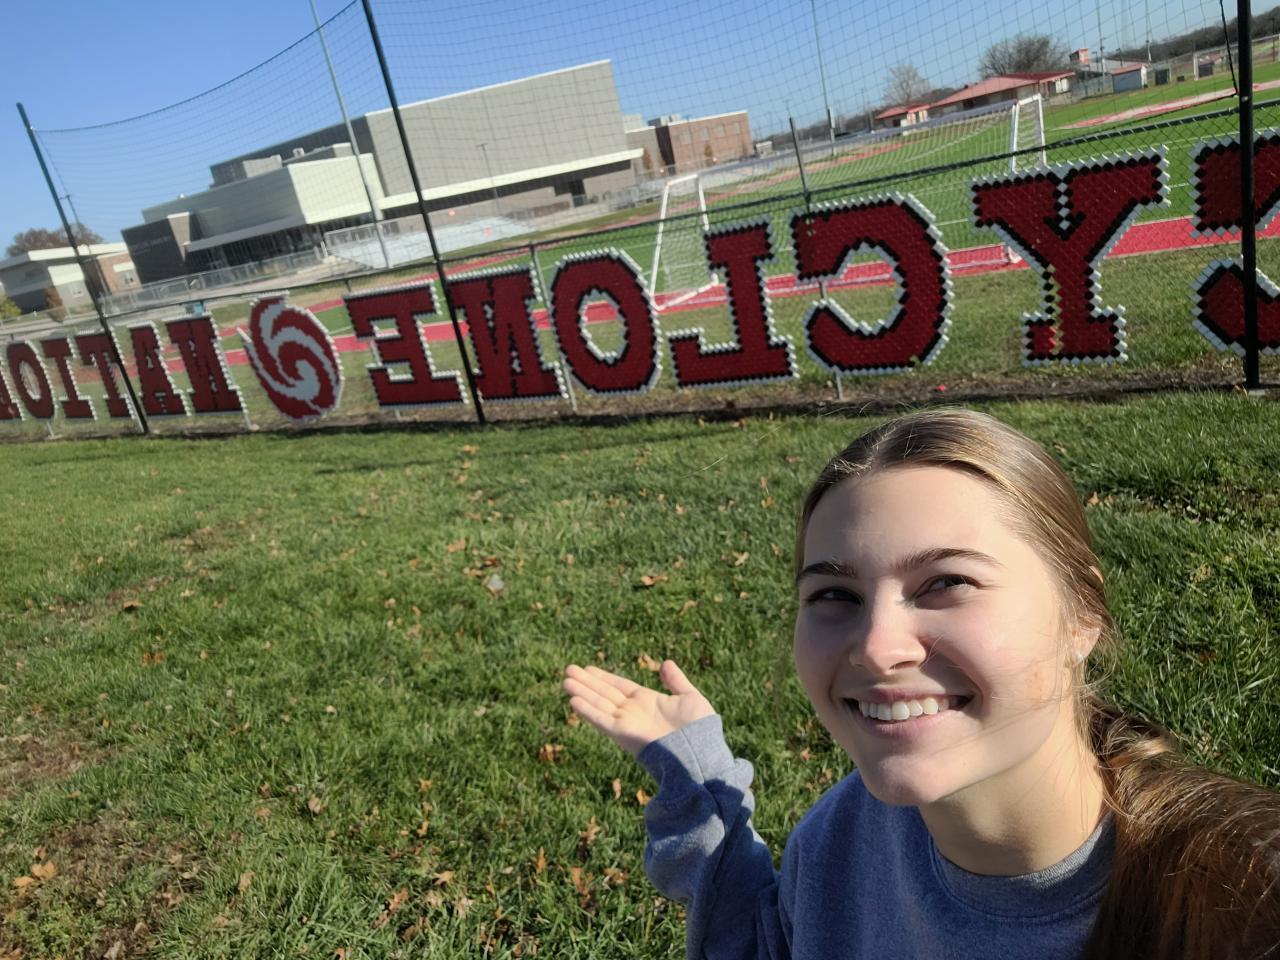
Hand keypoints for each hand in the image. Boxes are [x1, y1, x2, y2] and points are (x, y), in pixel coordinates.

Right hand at [562, 660, 715, 757]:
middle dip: (587, 682)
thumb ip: (676, 681)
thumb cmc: (699, 729)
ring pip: (599, 704)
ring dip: (582, 693)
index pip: (620, 686)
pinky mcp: (624, 735)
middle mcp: (634, 712)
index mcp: (648, 702)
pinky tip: (574, 700)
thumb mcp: (690, 697)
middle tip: (568, 670)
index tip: (588, 668)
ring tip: (565, 680)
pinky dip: (588, 711)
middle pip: (605, 693)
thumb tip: (665, 663)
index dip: (604, 677)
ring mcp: (627, 723)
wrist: (700, 754)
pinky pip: (602, 721)